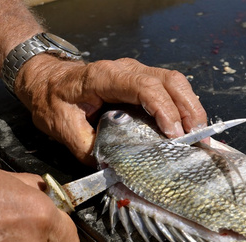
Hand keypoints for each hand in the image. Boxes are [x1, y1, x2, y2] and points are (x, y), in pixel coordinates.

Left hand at [15, 55, 207, 164]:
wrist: (47, 80)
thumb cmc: (52, 99)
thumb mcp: (61, 126)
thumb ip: (87, 148)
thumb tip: (114, 169)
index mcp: (105, 77)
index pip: (144, 87)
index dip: (164, 109)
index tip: (174, 135)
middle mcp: (126, 69)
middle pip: (169, 80)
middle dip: (189, 109)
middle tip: (198, 138)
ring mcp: (136, 71)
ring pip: (175, 80)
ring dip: (191, 106)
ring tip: (199, 133)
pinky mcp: (141, 79)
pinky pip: (170, 86)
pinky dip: (184, 104)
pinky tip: (188, 124)